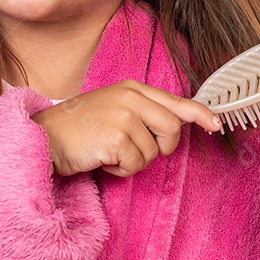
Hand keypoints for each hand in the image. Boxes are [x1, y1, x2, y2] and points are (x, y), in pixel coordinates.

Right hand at [31, 79, 221, 177]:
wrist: (43, 136)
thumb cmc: (76, 127)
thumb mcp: (112, 109)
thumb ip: (142, 112)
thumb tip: (175, 125)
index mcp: (131, 89)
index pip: (175, 101)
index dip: (200, 114)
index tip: (216, 124)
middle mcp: (131, 98)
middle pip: (172, 129)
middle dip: (161, 147)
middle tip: (135, 151)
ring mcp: (124, 116)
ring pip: (153, 152)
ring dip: (134, 161)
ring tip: (108, 152)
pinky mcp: (116, 137)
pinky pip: (135, 164)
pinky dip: (120, 170)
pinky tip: (101, 160)